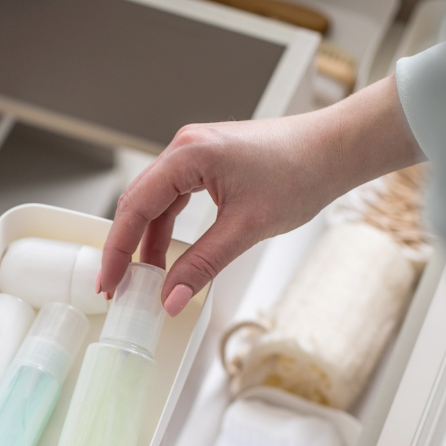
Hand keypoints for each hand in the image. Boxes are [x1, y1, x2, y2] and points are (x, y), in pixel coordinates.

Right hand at [100, 75, 424, 313]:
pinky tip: (166, 256)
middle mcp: (185, 148)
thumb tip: (172, 297)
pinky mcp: (207, 165)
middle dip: (124, 248)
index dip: (117, 250)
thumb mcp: (246, 228)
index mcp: (188, 154)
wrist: (336, 150)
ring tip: (142, 279)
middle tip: (117, 287)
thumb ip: (203, 265)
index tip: (109, 282)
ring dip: (145, 242)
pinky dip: (166, 230)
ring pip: (154, 204)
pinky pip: (173, 201)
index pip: (135, 207)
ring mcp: (195, 155)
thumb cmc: (302, 171)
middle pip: (137, 204)